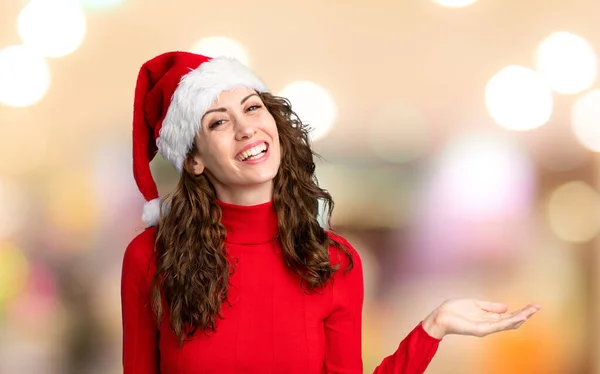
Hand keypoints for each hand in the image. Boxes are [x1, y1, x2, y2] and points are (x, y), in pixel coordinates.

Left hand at [421, 298, 539, 338]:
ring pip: (507, 324)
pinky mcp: (481, 329)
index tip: (533, 305)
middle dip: (525, 314)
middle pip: (511, 320)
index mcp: (488, 317)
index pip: (508, 316)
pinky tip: (517, 317)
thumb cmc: (454, 310)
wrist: (440, 316)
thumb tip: (506, 307)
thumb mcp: (475, 304)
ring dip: (520, 317)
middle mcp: (489, 324)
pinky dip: (508, 322)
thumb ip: (490, 306)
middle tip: (537, 307)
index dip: (520, 311)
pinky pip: (497, 326)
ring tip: (531, 312)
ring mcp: (486, 328)